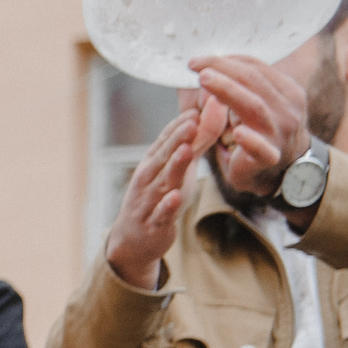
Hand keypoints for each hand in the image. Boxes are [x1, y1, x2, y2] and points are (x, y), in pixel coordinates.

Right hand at [103, 107, 213, 289]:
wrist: (132, 240)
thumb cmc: (158, 198)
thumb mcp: (177, 169)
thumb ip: (196, 143)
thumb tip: (215, 112)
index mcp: (153, 163)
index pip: (166, 139)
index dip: (181, 123)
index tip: (197, 107)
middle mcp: (147, 179)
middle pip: (163, 156)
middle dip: (177, 139)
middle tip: (192, 121)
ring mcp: (147, 202)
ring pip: (161, 182)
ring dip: (173, 166)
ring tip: (185, 151)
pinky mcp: (153, 225)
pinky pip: (160, 215)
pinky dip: (167, 206)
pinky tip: (175, 197)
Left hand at [189, 54, 312, 202]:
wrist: (285, 172)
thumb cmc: (262, 135)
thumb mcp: (254, 107)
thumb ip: (238, 89)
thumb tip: (202, 67)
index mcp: (285, 91)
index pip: (256, 69)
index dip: (227, 60)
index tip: (197, 60)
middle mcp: (287, 108)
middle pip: (254, 81)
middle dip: (223, 69)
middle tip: (196, 64)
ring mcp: (281, 133)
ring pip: (255, 107)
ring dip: (229, 91)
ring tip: (205, 80)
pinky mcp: (271, 157)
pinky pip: (262, 148)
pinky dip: (251, 140)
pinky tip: (237, 132)